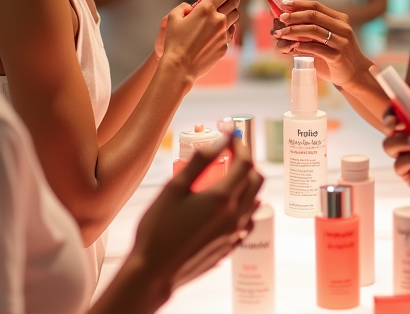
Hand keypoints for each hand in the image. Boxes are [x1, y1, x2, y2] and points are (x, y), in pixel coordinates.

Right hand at [130, 135, 263, 304]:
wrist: (153, 273)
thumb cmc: (158, 230)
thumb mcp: (174, 189)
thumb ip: (200, 161)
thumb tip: (220, 140)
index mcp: (221, 199)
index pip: (245, 163)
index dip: (240, 145)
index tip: (230, 137)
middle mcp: (234, 216)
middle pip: (256, 180)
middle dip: (247, 162)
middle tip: (230, 155)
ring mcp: (234, 234)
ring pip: (255, 200)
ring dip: (247, 183)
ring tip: (227, 177)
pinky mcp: (230, 247)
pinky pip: (248, 221)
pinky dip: (245, 206)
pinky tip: (228, 205)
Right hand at [157, 0, 239, 82]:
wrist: (179, 67)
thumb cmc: (174, 42)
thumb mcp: (172, 18)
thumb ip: (183, 7)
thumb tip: (191, 7)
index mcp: (205, 9)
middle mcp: (218, 19)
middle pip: (233, 3)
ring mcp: (224, 33)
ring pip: (235, 18)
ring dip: (231, 14)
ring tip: (224, 16)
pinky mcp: (225, 46)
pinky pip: (231, 34)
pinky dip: (227, 30)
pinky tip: (219, 33)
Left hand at [271, 0, 372, 87]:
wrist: (356, 74)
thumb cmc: (336, 54)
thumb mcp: (327, 36)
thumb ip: (311, 26)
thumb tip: (288, 15)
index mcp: (339, 19)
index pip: (316, 6)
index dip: (298, 3)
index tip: (283, 4)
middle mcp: (342, 27)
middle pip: (314, 16)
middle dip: (294, 16)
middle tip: (280, 18)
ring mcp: (341, 42)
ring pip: (314, 31)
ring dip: (294, 31)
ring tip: (281, 33)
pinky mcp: (338, 56)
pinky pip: (316, 48)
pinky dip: (302, 46)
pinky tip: (292, 46)